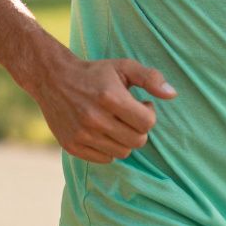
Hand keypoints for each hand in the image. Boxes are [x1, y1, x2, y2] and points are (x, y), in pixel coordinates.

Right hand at [29, 54, 176, 163]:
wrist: (53, 79)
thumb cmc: (94, 73)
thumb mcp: (123, 67)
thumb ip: (150, 78)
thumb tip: (172, 95)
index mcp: (109, 97)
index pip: (147, 123)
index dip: (149, 113)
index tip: (141, 104)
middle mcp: (94, 118)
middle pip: (137, 141)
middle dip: (138, 128)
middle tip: (129, 114)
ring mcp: (82, 134)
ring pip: (122, 152)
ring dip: (124, 139)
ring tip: (115, 122)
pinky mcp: (72, 146)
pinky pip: (105, 159)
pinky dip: (108, 147)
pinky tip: (102, 130)